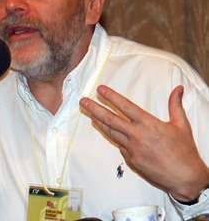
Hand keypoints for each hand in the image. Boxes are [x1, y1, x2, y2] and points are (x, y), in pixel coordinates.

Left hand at [80, 85, 208, 201]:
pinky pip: (120, 147)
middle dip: (94, 109)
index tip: (100, 90)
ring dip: (99, 123)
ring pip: (111, 133)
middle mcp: (136, 135)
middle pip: (111, 119)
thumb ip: (175, 104)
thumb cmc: (184, 151)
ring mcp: (132, 149)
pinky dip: (115, 138)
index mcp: (148, 124)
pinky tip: (111, 134)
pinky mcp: (131, 161)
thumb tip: (178, 88)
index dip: (111, 97)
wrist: (185, 178)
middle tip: (83, 102)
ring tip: (89, 115)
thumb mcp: (181, 125)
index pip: (125, 106)